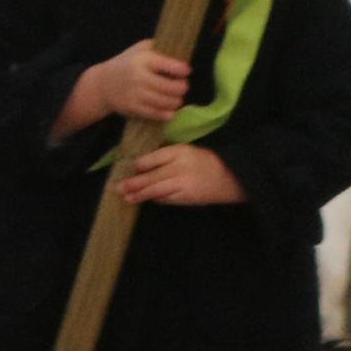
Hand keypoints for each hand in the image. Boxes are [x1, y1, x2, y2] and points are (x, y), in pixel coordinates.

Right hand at [81, 41, 190, 126]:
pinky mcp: (132, 107)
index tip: (186, 71)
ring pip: (166, 101)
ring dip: (176, 101)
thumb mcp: (138, 49)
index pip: (169, 65)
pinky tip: (170, 111)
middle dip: (182, 88)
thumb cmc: (126, 64)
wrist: (102, 84)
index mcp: (142, 60)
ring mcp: (135, 93)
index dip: (182, 69)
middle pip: (172, 87)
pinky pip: (155, 113)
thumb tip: (180, 52)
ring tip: (176, 98)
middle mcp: (138, 76)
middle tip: (182, 87)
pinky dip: (166, 114)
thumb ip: (157, 47)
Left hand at [119, 143, 244, 205]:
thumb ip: (166, 156)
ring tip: (127, 197)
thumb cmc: (204, 162)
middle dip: (134, 183)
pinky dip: (156, 199)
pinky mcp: (188, 197)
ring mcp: (184, 183)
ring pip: (157, 189)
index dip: (139, 165)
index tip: (129, 168)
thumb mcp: (186, 151)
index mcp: (179, 151)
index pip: (153, 158)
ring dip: (140, 194)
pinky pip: (167, 198)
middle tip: (119, 187)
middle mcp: (180, 166)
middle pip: (152, 176)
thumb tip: (141, 165)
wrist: (231, 177)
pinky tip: (147, 199)